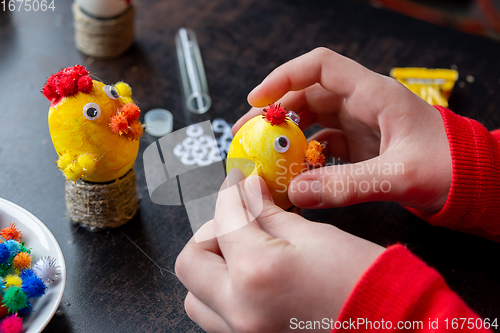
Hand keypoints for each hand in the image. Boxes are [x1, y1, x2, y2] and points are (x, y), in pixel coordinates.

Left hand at [175, 170, 384, 332]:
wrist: (390, 324)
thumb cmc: (362, 280)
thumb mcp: (312, 235)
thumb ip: (267, 212)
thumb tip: (246, 190)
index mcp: (256, 272)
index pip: (223, 218)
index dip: (231, 192)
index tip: (240, 182)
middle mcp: (239, 309)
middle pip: (191, 262)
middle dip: (212, 233)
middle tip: (239, 221)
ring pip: (196, 295)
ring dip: (211, 266)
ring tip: (243, 252)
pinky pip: (216, 315)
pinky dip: (223, 291)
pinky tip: (250, 276)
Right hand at [233, 47, 451, 211]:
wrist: (473, 183)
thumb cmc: (449, 168)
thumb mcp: (399, 175)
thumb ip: (347, 185)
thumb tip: (295, 192)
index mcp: (375, 95)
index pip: (321, 67)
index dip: (285, 77)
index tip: (258, 100)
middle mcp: (363, 104)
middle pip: (308, 94)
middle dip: (276, 112)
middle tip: (249, 135)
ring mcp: (361, 125)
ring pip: (313, 120)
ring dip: (288, 135)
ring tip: (265, 155)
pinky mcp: (361, 146)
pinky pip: (324, 144)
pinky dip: (306, 156)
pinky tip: (294, 173)